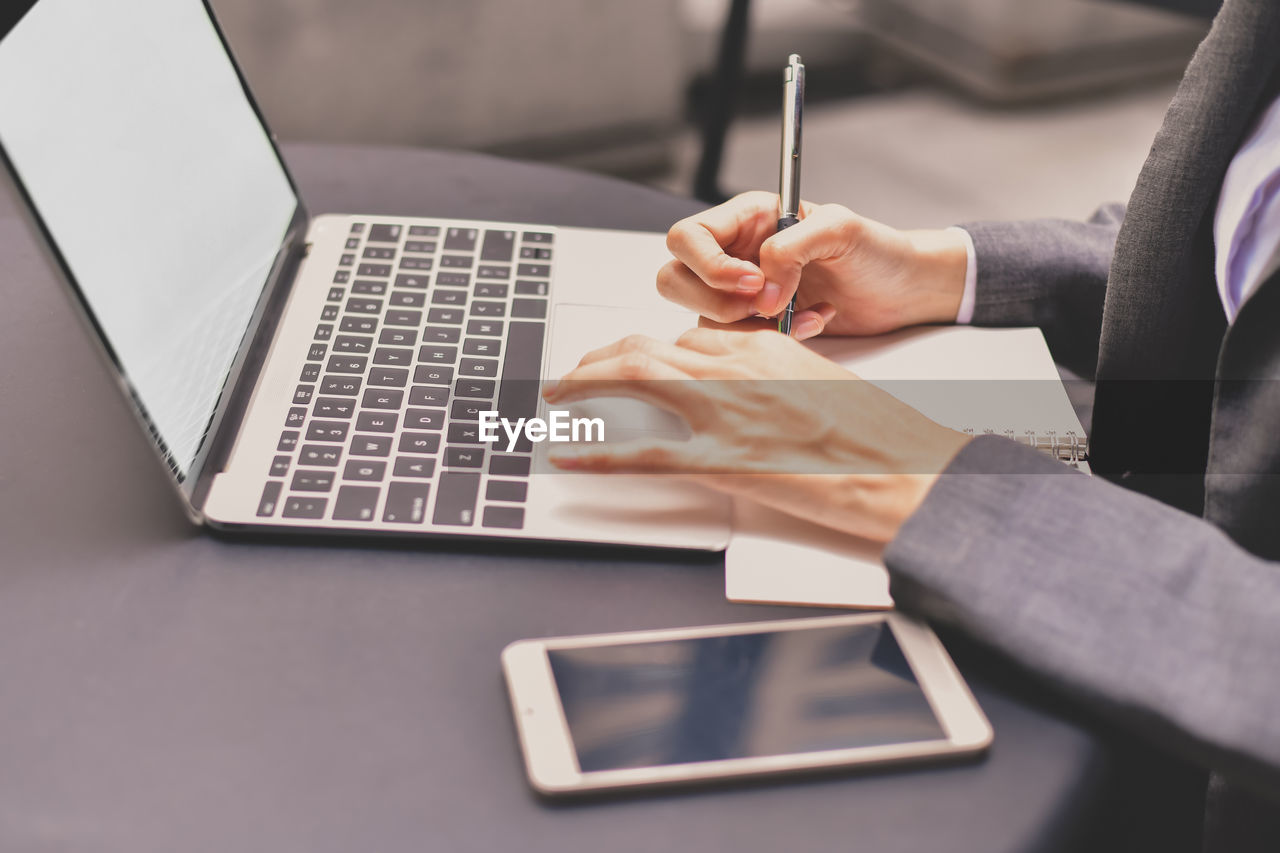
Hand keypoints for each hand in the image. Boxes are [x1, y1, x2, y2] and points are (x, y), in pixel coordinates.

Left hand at [542, 328, 970, 543]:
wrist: (905, 468)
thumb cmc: (875, 433)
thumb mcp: (818, 382)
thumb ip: (768, 376)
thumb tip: (735, 390)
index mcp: (759, 346)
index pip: (677, 336)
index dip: (635, 348)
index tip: (616, 359)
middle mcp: (732, 367)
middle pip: (641, 351)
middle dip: (595, 362)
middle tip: (571, 377)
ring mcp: (723, 411)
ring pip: (630, 383)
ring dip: (583, 388)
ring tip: (557, 399)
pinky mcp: (722, 461)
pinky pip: (641, 454)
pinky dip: (596, 453)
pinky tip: (568, 456)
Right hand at [658, 191, 968, 339]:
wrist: (902, 291)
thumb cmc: (876, 250)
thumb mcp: (840, 229)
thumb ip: (791, 246)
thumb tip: (761, 288)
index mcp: (747, 218)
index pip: (688, 237)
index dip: (708, 265)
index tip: (752, 282)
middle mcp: (735, 254)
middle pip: (675, 278)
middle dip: (713, 301)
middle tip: (762, 305)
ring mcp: (741, 294)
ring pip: (700, 316)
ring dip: (745, 325)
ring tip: (794, 314)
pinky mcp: (756, 326)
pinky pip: (736, 341)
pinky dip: (771, 340)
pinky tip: (810, 324)